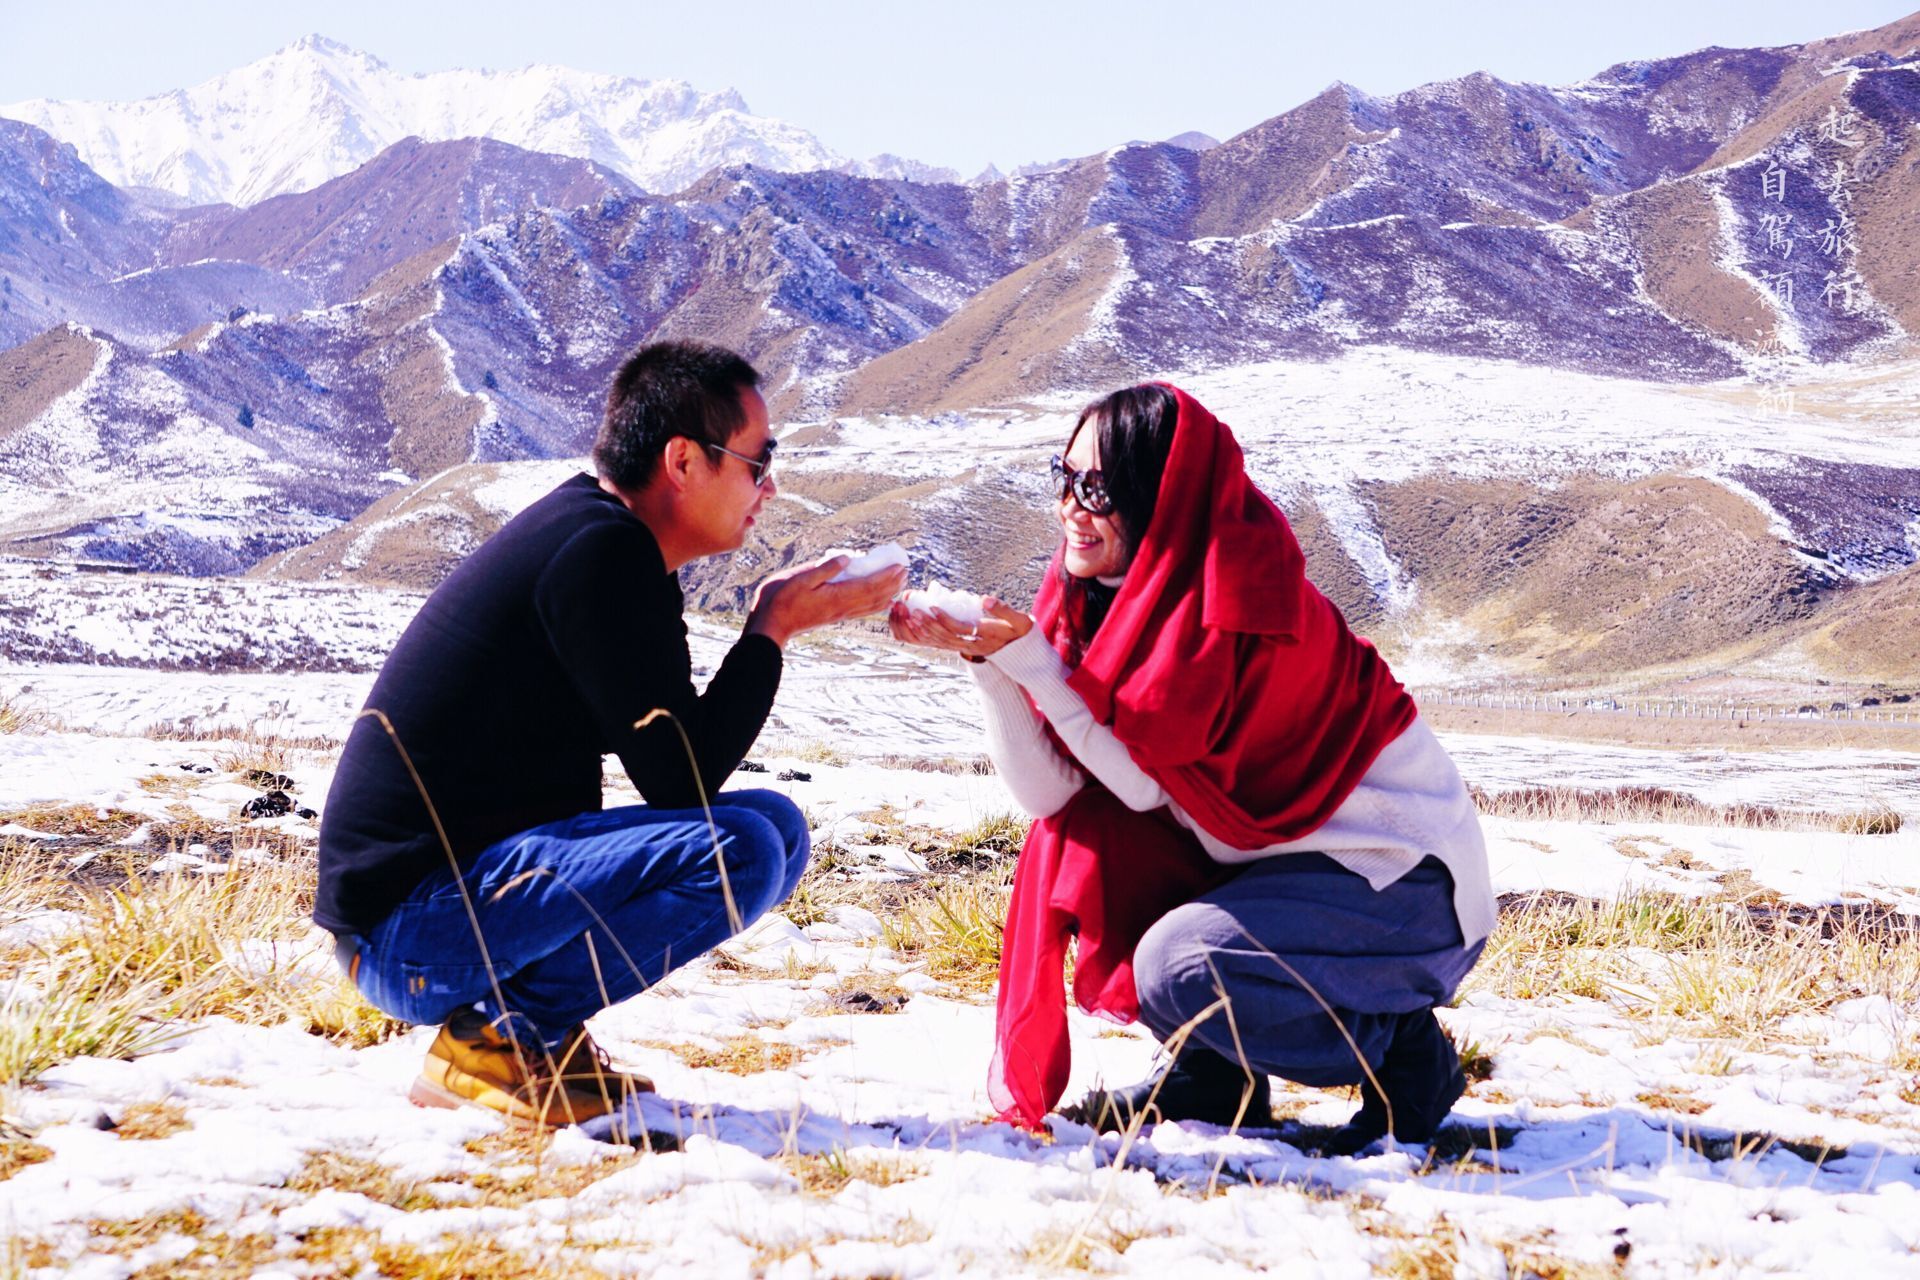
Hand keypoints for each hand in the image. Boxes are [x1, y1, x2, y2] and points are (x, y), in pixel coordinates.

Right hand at [746, 554, 906, 647]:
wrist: (772, 625)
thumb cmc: (782, 599)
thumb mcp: (801, 578)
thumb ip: (826, 568)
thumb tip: (849, 557)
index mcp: (837, 596)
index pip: (869, 585)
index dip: (887, 576)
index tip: (900, 565)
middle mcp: (843, 607)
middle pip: (876, 596)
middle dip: (893, 583)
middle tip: (906, 570)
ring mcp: (840, 614)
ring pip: (872, 605)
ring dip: (888, 593)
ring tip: (899, 582)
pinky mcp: (835, 616)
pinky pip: (862, 611)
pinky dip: (877, 604)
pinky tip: (882, 599)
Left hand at [887, 596, 1032, 661]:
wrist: (1020, 652)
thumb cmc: (1019, 631)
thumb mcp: (1019, 620)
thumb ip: (1003, 609)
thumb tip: (985, 599)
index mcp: (986, 636)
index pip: (961, 629)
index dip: (945, 620)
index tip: (932, 607)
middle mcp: (973, 645)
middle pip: (946, 637)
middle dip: (929, 625)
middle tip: (913, 612)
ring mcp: (967, 649)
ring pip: (941, 643)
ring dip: (924, 632)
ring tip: (910, 618)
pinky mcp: (962, 648)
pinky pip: (941, 645)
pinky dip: (927, 637)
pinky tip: (915, 626)